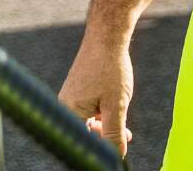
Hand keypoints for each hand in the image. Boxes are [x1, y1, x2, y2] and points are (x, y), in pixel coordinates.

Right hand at [58, 27, 134, 155]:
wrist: (107, 36)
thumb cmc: (110, 68)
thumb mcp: (116, 105)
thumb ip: (115, 133)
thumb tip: (117, 156)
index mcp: (70, 111)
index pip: (83, 141)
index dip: (100, 147)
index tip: (115, 148)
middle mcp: (65, 105)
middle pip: (85, 133)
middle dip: (107, 136)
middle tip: (127, 135)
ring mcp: (71, 97)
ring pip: (89, 121)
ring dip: (107, 123)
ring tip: (122, 113)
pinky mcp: (78, 90)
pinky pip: (89, 109)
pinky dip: (104, 111)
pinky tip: (115, 101)